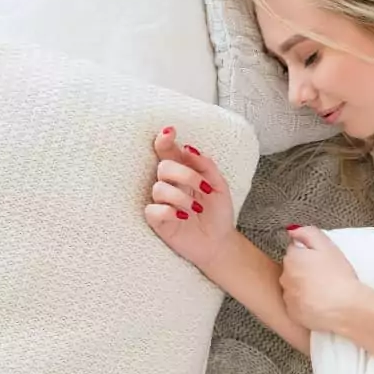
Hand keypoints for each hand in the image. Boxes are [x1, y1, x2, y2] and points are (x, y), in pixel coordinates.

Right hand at [144, 126, 236, 273]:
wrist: (220, 241)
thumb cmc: (218, 212)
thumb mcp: (219, 186)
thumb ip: (206, 166)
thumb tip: (188, 148)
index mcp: (183, 173)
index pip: (168, 152)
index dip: (164, 140)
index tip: (170, 132)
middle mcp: (170, 185)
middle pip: (164, 167)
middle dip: (185, 174)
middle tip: (203, 187)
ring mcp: (162, 202)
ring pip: (158, 188)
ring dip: (181, 197)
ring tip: (196, 208)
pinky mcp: (157, 221)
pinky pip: (153, 210)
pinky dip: (169, 211)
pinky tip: (183, 216)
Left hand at [280, 226, 363, 332]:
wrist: (346, 308)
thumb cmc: (339, 275)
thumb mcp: (327, 246)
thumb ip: (308, 233)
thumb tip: (292, 231)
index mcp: (292, 258)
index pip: (294, 250)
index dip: (308, 254)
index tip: (321, 261)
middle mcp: (284, 277)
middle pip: (292, 269)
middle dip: (304, 270)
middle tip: (324, 275)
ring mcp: (288, 297)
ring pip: (293, 287)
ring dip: (303, 287)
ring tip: (323, 291)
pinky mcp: (293, 314)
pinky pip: (296, 305)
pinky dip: (305, 304)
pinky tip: (320, 304)